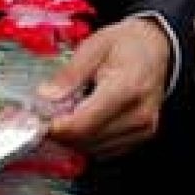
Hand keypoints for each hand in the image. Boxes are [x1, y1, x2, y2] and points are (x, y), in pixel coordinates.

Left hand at [38, 17, 171, 158]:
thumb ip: (69, 74)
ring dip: (74, 138)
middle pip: (87, 139)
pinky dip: (88, 141)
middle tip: (46, 115)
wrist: (156, 47)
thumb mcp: (93, 46)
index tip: (38, 119)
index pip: (84, 123)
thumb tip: (46, 96)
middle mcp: (139, 114)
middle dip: (61, 131)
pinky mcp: (142, 136)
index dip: (56, 126)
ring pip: (94, 149)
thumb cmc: (125, 44)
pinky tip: (84, 120)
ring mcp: (144, 128)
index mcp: (127, 87)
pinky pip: (106, 150)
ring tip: (66, 114)